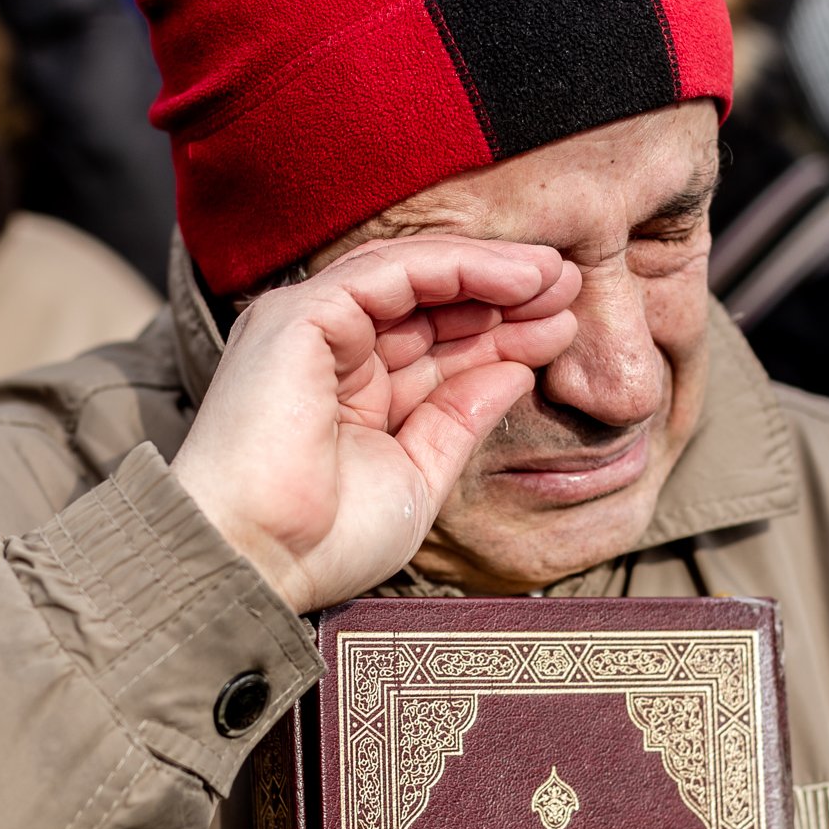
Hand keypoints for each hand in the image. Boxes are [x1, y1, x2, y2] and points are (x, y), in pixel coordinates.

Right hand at [169, 237, 580, 613]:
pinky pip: (391, 271)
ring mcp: (310, 327)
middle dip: (505, 295)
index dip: (501, 336)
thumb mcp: (419, 474)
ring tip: (557, 276)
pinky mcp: (301, 314)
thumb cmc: (322, 540)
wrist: (255, 562)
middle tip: (573, 287)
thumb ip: (461, 417)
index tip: (564, 328)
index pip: (435, 348)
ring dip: (490, 272)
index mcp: (348, 393)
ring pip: (414, 277)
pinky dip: (458, 267)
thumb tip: (517, 371)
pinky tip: (517, 277)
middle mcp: (328, 352)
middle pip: (429, 307)